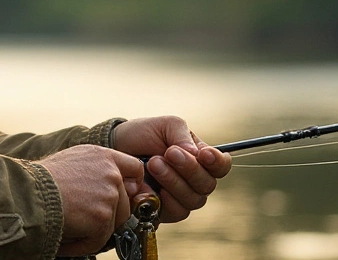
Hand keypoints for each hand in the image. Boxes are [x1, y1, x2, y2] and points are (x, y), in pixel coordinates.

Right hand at [38, 145, 150, 256]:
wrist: (28, 192)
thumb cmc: (41, 179)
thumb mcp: (73, 160)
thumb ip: (96, 169)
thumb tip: (112, 187)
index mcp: (104, 156)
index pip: (135, 169)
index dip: (132, 185)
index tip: (123, 195)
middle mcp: (111, 173)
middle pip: (126, 203)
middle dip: (108, 215)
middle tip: (85, 219)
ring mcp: (110, 195)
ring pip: (114, 223)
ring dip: (94, 230)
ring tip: (71, 226)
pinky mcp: (103, 217)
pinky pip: (99, 240)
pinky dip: (82, 244)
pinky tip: (66, 236)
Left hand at [110, 116, 231, 222]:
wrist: (116, 148)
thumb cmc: (143, 134)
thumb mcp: (164, 125)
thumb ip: (181, 134)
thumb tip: (196, 154)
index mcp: (200, 157)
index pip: (221, 166)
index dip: (217, 162)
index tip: (203, 154)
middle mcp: (194, 180)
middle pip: (207, 184)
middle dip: (188, 169)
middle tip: (168, 153)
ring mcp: (181, 196)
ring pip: (193, 200)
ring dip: (174, 181)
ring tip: (153, 163)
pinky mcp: (165, 210)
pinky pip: (177, 212)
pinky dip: (165, 199)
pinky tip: (150, 185)